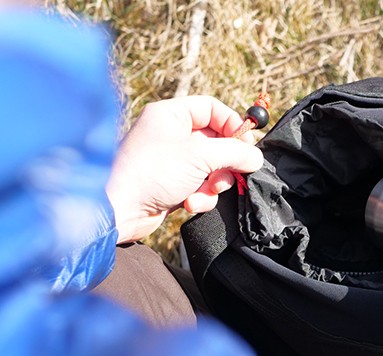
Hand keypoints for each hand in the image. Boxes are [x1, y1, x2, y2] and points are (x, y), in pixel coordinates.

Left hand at [107, 96, 262, 242]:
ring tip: (205, 192)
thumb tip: (256, 157)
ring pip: (211, 167)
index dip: (232, 124)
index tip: (246, 144)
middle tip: (232, 173)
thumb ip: (235, 152)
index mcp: (171, 114)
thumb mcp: (201, 156)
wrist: (118, 210)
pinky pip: (200, 186)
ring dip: (214, 183)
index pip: (212, 108)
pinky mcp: (171, 184)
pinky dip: (200, 196)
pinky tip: (189, 204)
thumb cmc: (152, 173)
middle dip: (225, 162)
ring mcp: (171, 160)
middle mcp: (169, 134)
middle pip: (216, 141)